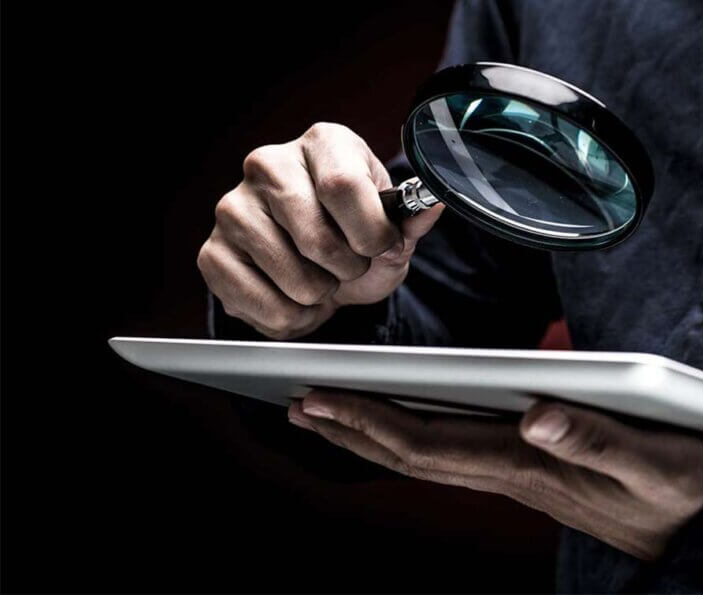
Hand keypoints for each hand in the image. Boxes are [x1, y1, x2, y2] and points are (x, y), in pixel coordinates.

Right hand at [198, 122, 443, 339]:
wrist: (317, 261)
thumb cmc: (355, 234)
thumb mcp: (392, 226)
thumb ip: (412, 220)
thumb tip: (431, 206)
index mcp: (323, 144)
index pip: (343, 187)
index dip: (372, 233)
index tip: (382, 247)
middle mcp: (269, 165)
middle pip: (317, 239)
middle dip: (348, 269)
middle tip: (348, 265)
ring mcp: (233, 209)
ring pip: (294, 281)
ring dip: (321, 295)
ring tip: (320, 278)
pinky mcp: (212, 254)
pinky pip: (265, 307)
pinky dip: (291, 317)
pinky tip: (292, 293)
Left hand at [288, 390, 702, 559]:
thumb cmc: (692, 492)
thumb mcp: (663, 465)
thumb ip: (602, 442)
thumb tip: (536, 415)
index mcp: (534, 469)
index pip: (433, 446)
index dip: (373, 422)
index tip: (322, 399)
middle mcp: (517, 475)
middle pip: (417, 455)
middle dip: (354, 428)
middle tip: (300, 403)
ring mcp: (523, 477)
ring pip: (432, 458)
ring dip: (377, 434)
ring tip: (332, 413)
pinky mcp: (537, 472)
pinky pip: (458, 455)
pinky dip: (416, 436)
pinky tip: (404, 425)